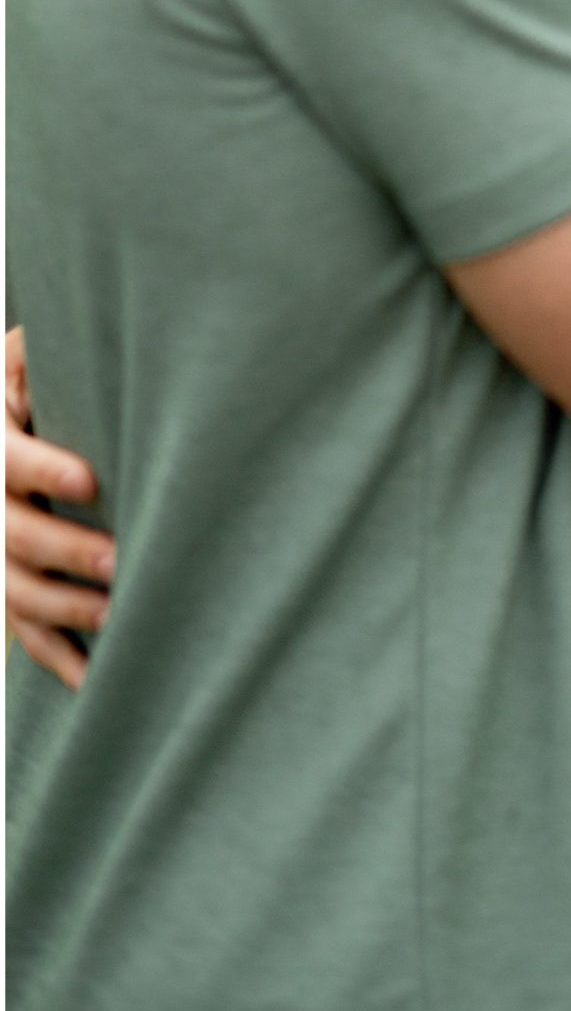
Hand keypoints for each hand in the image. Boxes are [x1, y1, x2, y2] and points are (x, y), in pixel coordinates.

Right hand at [5, 328, 112, 692]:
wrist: (10, 420)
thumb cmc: (41, 376)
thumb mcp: (34, 353)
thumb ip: (48, 351)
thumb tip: (91, 334)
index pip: (6, 460)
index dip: (43, 470)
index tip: (90, 479)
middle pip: (9, 534)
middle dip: (64, 549)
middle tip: (118, 560)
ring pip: (11, 591)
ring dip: (61, 610)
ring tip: (115, 616)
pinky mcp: (8, 585)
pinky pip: (22, 628)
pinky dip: (55, 655)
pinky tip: (93, 677)